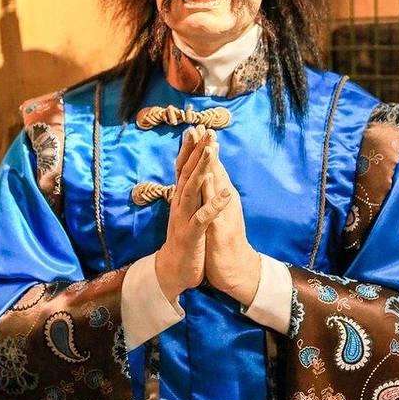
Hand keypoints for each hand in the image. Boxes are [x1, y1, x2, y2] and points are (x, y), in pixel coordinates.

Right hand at [155, 126, 230, 302]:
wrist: (173, 270)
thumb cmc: (183, 238)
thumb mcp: (184, 212)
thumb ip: (186, 193)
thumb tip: (187, 173)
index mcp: (180, 198)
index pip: (183, 168)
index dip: (189, 149)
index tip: (196, 129)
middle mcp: (179, 204)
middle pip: (187, 172)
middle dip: (197, 151)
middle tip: (206, 131)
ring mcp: (184, 218)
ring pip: (192, 189)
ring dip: (202, 170)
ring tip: (211, 151)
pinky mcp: (191, 235)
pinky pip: (202, 218)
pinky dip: (213, 205)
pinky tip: (225, 195)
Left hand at [203, 135, 260, 306]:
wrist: (235, 269)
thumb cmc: (222, 241)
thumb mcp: (214, 213)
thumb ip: (211, 195)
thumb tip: (206, 176)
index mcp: (219, 196)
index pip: (211, 167)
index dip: (203, 149)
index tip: (196, 128)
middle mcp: (225, 200)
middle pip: (216, 170)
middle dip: (208, 149)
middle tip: (203, 126)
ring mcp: (224, 213)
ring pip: (219, 185)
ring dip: (214, 166)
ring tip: (210, 146)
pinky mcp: (222, 229)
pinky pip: (216, 209)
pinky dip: (214, 195)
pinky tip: (210, 183)